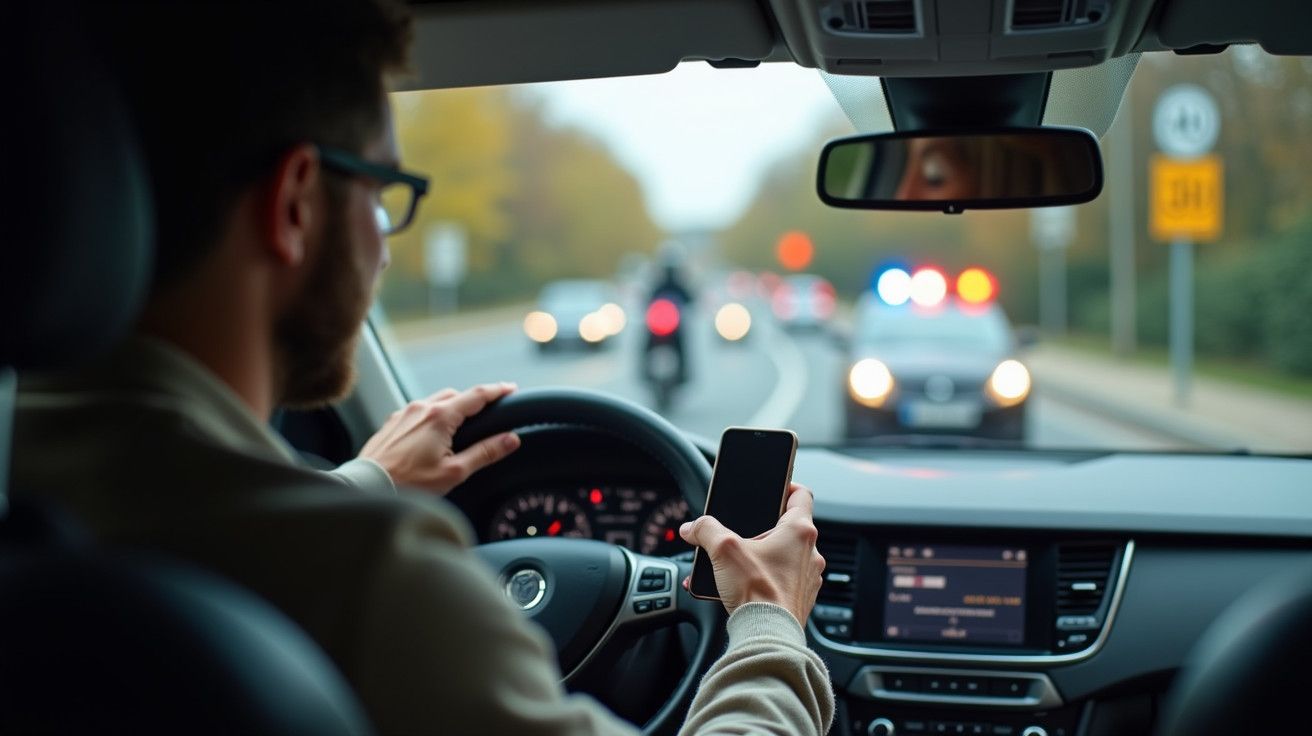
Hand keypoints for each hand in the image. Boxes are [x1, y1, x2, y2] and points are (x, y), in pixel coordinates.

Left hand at [359, 383, 520, 495]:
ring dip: (452, 407)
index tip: (510, 388)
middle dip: (474, 400)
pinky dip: (432, 415)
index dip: (497, 390)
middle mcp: (421, 408)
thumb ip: (485, 453)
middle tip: (489, 411)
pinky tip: (434, 434)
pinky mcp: (392, 423)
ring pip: (435, 401)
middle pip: (456, 395)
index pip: (477, 395)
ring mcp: (404, 414)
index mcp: (440, 417)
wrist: (367, 487)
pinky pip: (418, 411)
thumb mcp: (454, 472)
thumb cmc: (408, 483)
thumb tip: (510, 439)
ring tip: (462, 425)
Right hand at [679, 483, 824, 626]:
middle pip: (789, 528)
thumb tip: (692, 527)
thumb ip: (705, 530)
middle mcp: (810, 553)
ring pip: (785, 557)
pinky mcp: (800, 598)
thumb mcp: (723, 549)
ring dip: (763, 557)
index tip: (775, 489)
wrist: (767, 634)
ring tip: (737, 564)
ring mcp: (808, 578)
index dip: (788, 487)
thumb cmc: (757, 591)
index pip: (802, 495)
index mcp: (800, 531)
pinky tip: (742, 586)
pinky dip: (765, 579)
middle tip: (744, 533)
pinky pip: (783, 581)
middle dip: (764, 530)